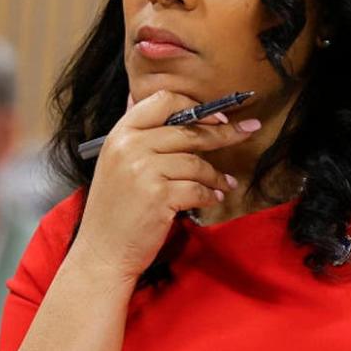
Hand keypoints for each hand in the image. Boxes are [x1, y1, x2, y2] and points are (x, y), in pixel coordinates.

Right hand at [71, 90, 259, 280]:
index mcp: (120, 134)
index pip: (162, 100)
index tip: (218, 116)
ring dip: (216, 175)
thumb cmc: (115, 209)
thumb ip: (137, 135)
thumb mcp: (115, 163)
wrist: (102, 251)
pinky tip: (214, 198)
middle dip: (224, 132)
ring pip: (197, 162)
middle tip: (248, 131)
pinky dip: (211, 194)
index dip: (195, 106)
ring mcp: (144, 171)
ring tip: (225, 183)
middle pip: (188, 130)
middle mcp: (130, 147)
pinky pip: (198, 188)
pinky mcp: (159, 196)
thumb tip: (152, 99)